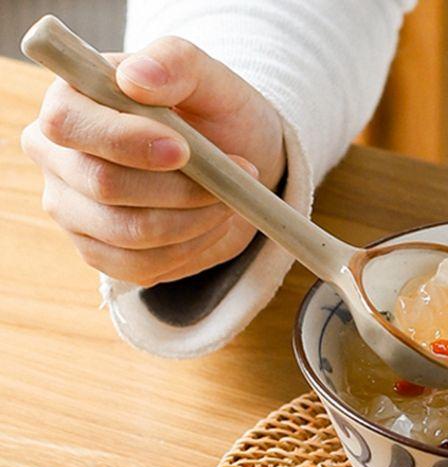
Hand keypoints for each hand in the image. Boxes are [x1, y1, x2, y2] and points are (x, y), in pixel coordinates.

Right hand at [21, 37, 284, 285]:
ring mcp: (73, 211)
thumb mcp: (209, 79)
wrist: (235, 166)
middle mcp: (57, 158)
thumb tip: (134, 79)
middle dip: (178, 189)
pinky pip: (141, 267)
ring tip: (227, 200)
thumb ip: (174, 63)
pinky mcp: (100, 254)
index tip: (185, 150)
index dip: (127, 141)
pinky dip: (188, 248)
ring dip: (192, 221)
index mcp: (69, 101)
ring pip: (128, 233)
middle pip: (103, 185)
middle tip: (229, 180)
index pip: (68, 124)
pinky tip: (209, 223)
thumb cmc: (214, 115)